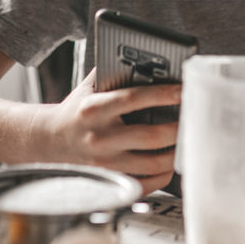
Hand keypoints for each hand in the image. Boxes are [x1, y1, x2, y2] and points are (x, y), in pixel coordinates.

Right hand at [42, 68, 180, 193]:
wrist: (49, 141)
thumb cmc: (77, 110)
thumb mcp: (90, 86)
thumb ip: (114, 71)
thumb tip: (150, 59)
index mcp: (93, 109)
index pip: (133, 99)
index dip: (163, 94)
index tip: (184, 90)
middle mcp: (99, 138)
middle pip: (150, 136)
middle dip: (179, 127)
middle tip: (195, 118)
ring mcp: (104, 164)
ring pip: (153, 163)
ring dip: (177, 152)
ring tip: (187, 140)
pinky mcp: (109, 181)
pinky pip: (144, 184)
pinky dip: (163, 175)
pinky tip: (171, 163)